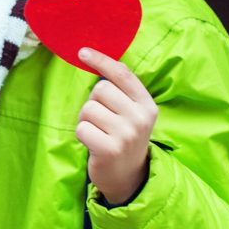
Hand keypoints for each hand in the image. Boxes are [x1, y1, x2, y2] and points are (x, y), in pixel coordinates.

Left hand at [75, 47, 157, 204]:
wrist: (128, 176)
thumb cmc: (123, 137)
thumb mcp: (132, 112)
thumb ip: (122, 90)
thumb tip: (102, 59)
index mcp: (147, 105)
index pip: (122, 74)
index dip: (101, 60)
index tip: (82, 52)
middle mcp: (140, 118)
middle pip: (100, 89)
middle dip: (94, 102)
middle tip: (102, 120)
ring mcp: (126, 134)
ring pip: (88, 108)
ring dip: (86, 120)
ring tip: (99, 132)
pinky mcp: (110, 149)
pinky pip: (82, 128)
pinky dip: (82, 134)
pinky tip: (94, 144)